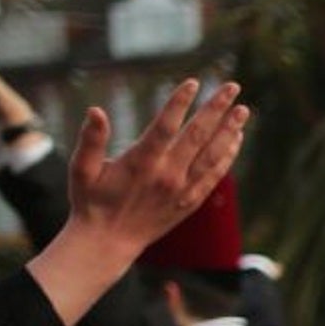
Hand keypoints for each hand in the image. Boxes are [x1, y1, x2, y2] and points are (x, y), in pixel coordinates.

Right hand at [25, 79, 247, 325]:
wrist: (108, 243)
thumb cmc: (91, 202)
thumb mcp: (81, 169)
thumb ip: (90, 140)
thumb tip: (96, 110)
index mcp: (141, 163)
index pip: (165, 126)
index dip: (179, 103)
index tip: (193, 82)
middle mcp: (167, 176)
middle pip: (197, 136)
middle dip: (216, 109)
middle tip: (232, 87)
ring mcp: (182, 190)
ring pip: (212, 156)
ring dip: (229, 131)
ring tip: (243, 111)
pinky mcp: (190, 202)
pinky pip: (214, 176)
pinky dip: (227, 157)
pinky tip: (236, 139)